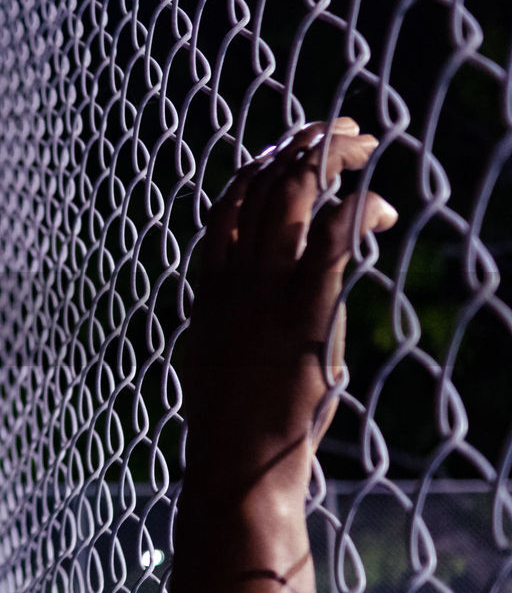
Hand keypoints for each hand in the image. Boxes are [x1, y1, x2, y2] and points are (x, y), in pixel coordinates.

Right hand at [181, 118, 397, 502]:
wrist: (235, 465)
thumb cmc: (227, 425)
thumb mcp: (210, 357)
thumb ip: (226, 319)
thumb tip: (241, 308)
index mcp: (209, 288)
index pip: (228, 204)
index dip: (260, 166)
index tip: (289, 149)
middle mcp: (232, 278)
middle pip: (261, 183)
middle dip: (302, 142)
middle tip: (341, 126)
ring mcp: (264, 292)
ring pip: (292, 195)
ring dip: (333, 157)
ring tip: (365, 144)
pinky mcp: (304, 312)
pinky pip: (332, 238)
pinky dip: (360, 210)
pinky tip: (383, 209)